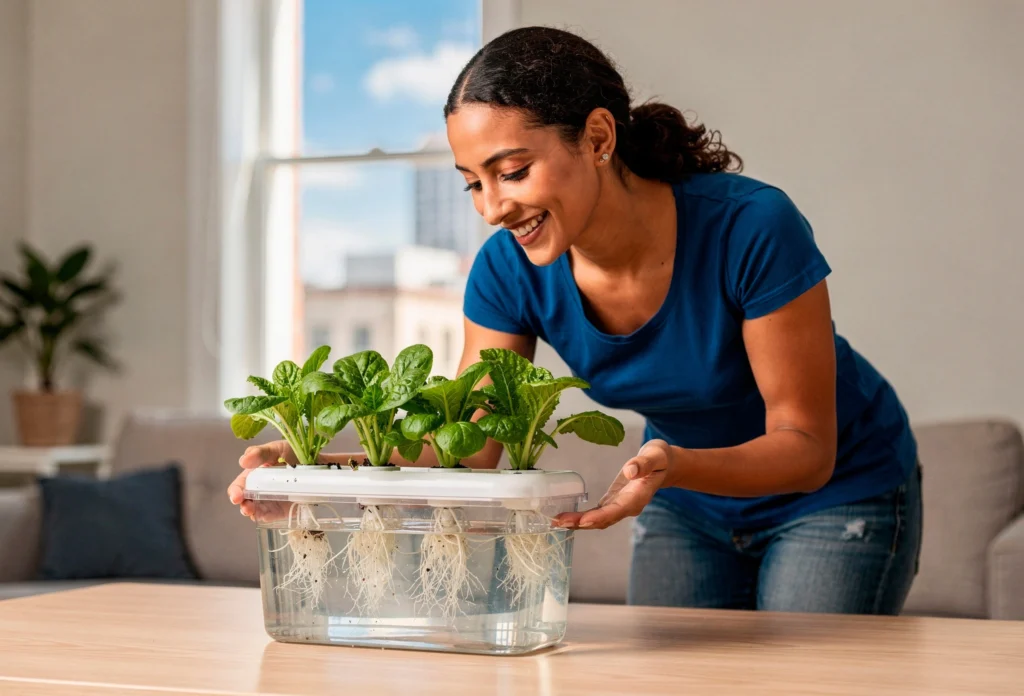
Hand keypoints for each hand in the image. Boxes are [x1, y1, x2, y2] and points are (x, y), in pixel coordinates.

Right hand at [227, 441, 360, 521]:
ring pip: (256, 510)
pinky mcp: (281, 510)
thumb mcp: (277, 449)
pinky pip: (271, 515)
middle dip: (242, 504)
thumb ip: (260, 453)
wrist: (318, 465)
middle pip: (245, 500)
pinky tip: (263, 516)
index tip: (236, 496)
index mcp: (255, 474)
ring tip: (251, 511)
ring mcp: (270, 500)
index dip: (235, 491)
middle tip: (245, 506)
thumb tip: (243, 461)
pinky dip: (266, 516)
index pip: (240, 485)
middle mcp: (259, 489)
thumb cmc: (294, 455)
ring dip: (252, 512)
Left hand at [554, 439, 673, 529]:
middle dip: (581, 523)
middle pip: (604, 520)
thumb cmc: (660, 458)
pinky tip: (565, 518)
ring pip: (598, 520)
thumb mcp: (655, 456)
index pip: (618, 510)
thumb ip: (643, 464)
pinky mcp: (613, 502)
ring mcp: (620, 506)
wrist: (664, 464)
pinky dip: (581, 517)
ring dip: (577, 523)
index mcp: (639, 496)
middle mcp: (628, 506)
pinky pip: (596, 513)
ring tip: (556, 522)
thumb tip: (629, 471)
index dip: (600, 517)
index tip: (583, 521)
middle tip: (558, 523)